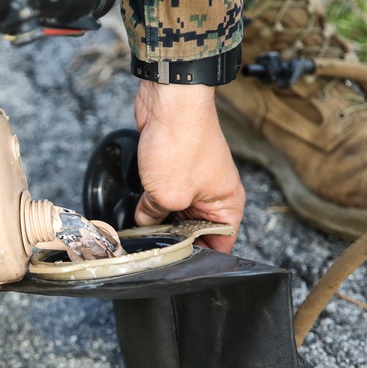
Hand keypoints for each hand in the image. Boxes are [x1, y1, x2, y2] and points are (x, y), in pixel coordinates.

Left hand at [133, 80, 245, 252]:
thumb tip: (145, 224)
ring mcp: (194, 179)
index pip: (221, 243)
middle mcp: (214, 193)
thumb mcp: (167, 194)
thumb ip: (155, 217)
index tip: (181, 268)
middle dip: (175, 240)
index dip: (202, 258)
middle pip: (196, 230)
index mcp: (227, 204)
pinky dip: (152, 202)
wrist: (170, 99)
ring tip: (145, 234)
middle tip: (155, 252)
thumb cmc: (182, 141)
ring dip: (161, 220)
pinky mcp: (174, 167)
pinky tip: (138, 212)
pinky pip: (164, 194)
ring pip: (177, 212)